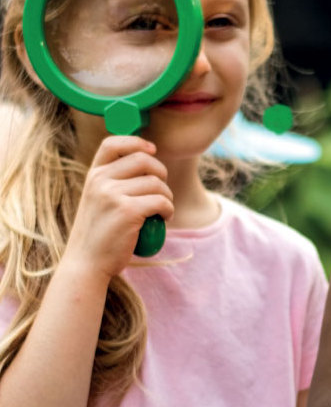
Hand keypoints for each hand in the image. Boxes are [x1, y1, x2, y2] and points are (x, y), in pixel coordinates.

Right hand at [63, 136, 173, 280]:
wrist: (86, 264)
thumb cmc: (99, 234)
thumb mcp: (98, 200)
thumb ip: (113, 182)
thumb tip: (146, 161)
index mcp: (93, 175)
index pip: (112, 143)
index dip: (136, 142)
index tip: (152, 150)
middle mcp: (100, 181)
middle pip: (144, 160)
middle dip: (161, 173)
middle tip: (162, 191)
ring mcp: (112, 195)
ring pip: (156, 183)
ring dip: (167, 196)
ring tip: (161, 210)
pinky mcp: (127, 211)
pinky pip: (161, 201)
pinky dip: (168, 210)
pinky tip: (163, 218)